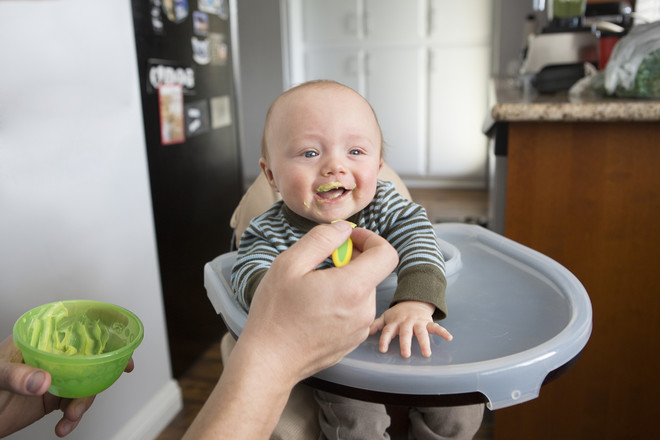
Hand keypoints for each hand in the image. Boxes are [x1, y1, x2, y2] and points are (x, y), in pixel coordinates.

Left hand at [0, 335, 133, 437]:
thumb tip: (44, 380)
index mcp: (37, 341)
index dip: (100, 333)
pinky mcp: (51, 399)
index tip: (119, 339)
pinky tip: (64, 428)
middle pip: (87, 357)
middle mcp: (49, 357)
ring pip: (84, 383)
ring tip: (72, 417)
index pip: (73, 329)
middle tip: (121, 371)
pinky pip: (72, 405)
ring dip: (84, 403)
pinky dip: (73, 419)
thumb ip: (17, 376)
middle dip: (105, 366)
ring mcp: (52, 378)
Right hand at [184, 221, 398, 438]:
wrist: (269, 362)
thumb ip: (322, 238)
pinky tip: (313, 308)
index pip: (387, 253)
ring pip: (361, 291)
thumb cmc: (275, 313)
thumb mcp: (290, 263)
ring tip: (311, 289)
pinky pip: (355, 311)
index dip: (370, 239)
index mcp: (354, 288)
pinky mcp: (352, 341)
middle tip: (317, 264)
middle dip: (349, 260)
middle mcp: (365, 310)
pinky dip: (340, 301)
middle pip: (371, 272)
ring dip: (343, 282)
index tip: (346, 239)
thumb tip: (344, 228)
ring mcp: (360, 328)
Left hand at [370, 301, 452, 357]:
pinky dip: (443, 332)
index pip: (388, 331)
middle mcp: (406, 323)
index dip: (384, 340)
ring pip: (421, 332)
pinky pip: (436, 327)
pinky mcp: (428, 322)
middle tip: (405, 355)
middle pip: (406, 333)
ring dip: (424, 342)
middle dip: (405, 343)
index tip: (383, 349)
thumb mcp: (386, 316)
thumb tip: (363, 331)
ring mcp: (418, 322)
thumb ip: (375, 324)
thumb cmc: (398, 313)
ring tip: (427, 353)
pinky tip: (449, 338)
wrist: (414, 300)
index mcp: (395, 323)